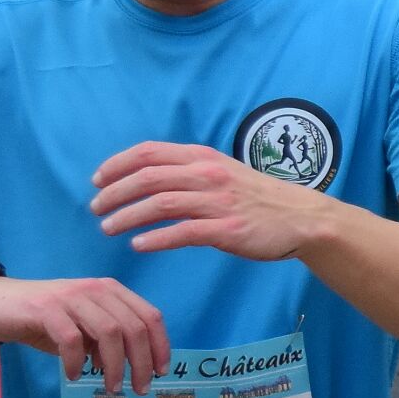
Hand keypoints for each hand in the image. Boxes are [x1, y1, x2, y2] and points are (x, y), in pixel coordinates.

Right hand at [0, 272, 171, 391]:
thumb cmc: (45, 319)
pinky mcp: (46, 309)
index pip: (150, 316)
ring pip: (109, 332)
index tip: (161, 372)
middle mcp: (97, 289)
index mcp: (112, 291)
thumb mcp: (83, 326)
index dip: (160, 345)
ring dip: (114, 366)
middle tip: (138, 389)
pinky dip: (77, 361)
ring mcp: (72, 297)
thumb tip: (131, 365)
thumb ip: (107, 339)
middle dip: (141, 362)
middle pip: (134, 327)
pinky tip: (74, 375)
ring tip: (110, 388)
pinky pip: (71, 339)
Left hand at [90, 140, 339, 259]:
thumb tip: (148, 181)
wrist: (303, 218)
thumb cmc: (259, 198)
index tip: (97, 180)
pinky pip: (183, 232)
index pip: (150, 152)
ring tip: (107, 229)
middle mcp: (209, 175)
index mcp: (204, 158)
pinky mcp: (228, 230)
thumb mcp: (224, 173)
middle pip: (148, 178)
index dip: (117, 164)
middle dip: (114, 193)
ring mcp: (219, 202)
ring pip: (160, 204)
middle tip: (95, 208)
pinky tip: (139, 245)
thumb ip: (190, 173)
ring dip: (127, 216)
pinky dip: (156, 238)